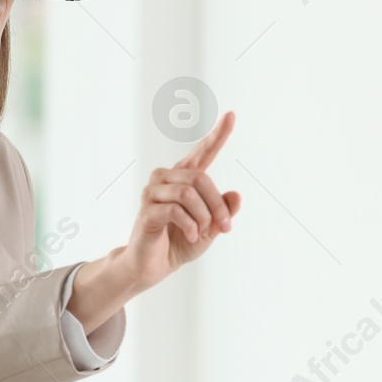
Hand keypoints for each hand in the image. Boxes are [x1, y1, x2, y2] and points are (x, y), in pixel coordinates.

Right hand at [66, 112, 242, 332]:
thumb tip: (236, 195)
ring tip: (204, 233)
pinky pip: (174, 210)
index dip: (218, 134)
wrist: (154, 266)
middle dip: (217, 205)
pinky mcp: (146, 211)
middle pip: (199, 178)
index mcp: (184, 180)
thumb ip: (223, 211)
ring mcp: (153, 194)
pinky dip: (190, 225)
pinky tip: (193, 236)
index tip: (232, 115)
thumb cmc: (180, 242)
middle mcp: (167, 180)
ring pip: (187, 192)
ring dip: (204, 216)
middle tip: (225, 227)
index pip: (203, 152)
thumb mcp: (211, 228)